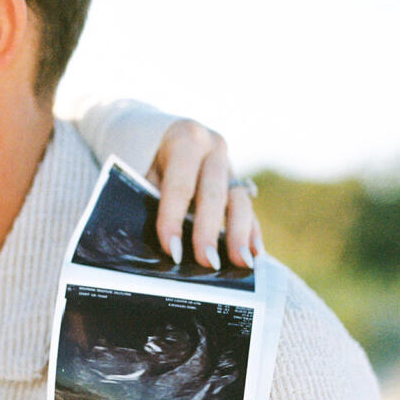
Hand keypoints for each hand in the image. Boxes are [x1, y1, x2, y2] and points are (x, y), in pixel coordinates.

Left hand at [146, 119, 263, 269]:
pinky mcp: (240, 183)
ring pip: (239, 201)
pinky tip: (255, 253)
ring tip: (241, 263)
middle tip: (208, 262)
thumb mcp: (144, 171)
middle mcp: (213, 149)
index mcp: (185, 140)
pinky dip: (252, 232)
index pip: (179, 185)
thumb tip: (153, 241)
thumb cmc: (150, 161)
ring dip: (240, 234)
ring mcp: (230, 166)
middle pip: (213, 194)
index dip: (174, 220)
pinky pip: (249, 209)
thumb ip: (150, 199)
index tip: (172, 251)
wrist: (168, 136)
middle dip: (209, 232)